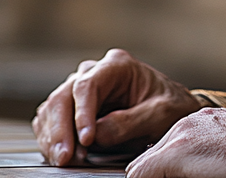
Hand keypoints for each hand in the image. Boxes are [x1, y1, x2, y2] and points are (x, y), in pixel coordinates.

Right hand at [32, 48, 200, 166]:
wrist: (173, 111)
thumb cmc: (170, 107)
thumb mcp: (160, 113)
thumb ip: (130, 122)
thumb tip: (97, 133)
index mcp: (118, 65)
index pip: (88, 85)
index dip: (82, 113)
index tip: (86, 139)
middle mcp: (96, 73)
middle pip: (64, 96)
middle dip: (61, 130)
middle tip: (66, 157)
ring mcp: (82, 90)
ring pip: (53, 109)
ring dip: (54, 137)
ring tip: (66, 160)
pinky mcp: (74, 109)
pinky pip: (51, 121)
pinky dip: (52, 140)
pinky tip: (62, 154)